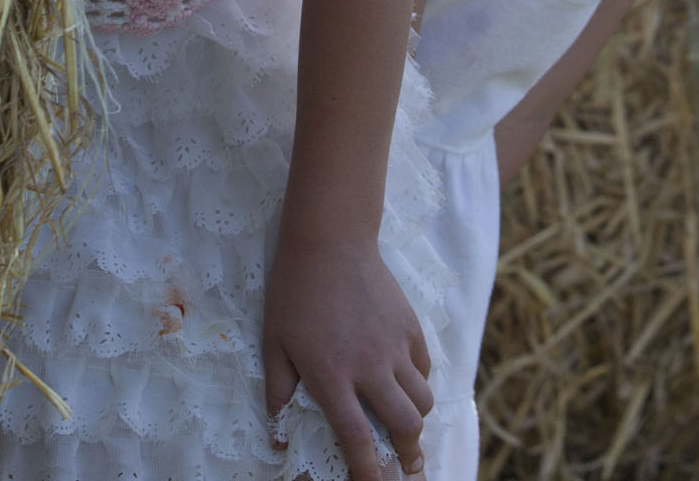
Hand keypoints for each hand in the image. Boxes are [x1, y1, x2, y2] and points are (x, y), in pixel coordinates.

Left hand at [262, 235, 433, 479]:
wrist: (329, 240)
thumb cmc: (294, 293)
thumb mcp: (274, 344)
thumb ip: (278, 392)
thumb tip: (279, 436)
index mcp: (332, 376)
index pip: (358, 439)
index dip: (368, 473)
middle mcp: (370, 367)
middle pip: (405, 426)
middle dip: (409, 455)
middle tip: (406, 467)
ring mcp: (395, 346)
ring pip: (422, 400)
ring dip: (416, 421)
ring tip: (406, 427)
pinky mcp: (410, 327)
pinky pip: (424, 368)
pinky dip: (419, 384)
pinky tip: (406, 384)